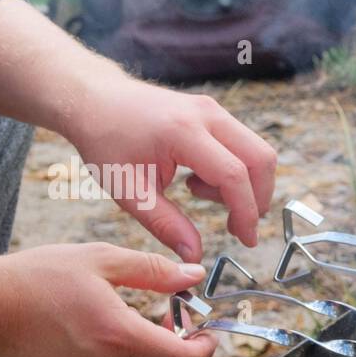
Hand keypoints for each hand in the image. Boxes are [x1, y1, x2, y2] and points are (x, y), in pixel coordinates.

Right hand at [0, 243, 216, 356]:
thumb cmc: (38, 278)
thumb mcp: (101, 261)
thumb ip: (153, 271)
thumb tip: (193, 277)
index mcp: (119, 334)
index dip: (203, 349)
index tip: (207, 334)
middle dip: (185, 354)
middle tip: (178, 326)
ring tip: (145, 331)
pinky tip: (117, 342)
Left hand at [66, 77, 276, 261]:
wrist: (94, 100)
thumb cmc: (106, 142)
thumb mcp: (129, 192)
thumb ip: (166, 225)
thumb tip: (195, 256)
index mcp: (182, 132)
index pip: (234, 175)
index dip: (246, 212)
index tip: (246, 240)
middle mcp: (206, 115)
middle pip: (261, 159)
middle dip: (258, 198)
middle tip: (235, 224)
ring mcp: (213, 110)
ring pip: (257, 152)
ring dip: (245, 185)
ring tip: (200, 194)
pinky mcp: (214, 113)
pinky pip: (244, 145)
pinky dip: (236, 171)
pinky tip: (199, 180)